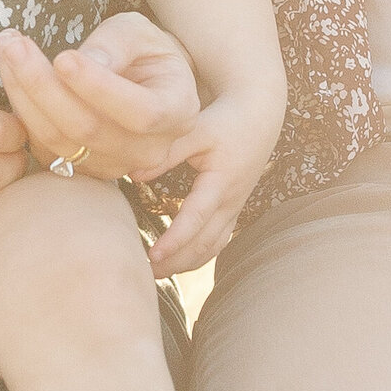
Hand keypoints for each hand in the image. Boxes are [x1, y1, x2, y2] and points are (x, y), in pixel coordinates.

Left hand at [0, 14, 201, 184]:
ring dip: (23, 93)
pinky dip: (20, 108)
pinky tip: (10, 71)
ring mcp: (113, 166)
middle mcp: (148, 150)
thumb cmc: (142, 51)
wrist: (139, 82)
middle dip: (43, 84)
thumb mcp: (138, 32)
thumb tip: (84, 61)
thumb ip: (115, 44)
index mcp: (177, 112)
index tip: (63, 57)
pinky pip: (42, 144)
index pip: (140, 112)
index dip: (98, 88)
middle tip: (12, 43)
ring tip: (5, 47)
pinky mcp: (80, 168)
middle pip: (89, 129)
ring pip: (59, 139)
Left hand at [147, 85, 284, 275]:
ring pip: (213, 247)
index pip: (196, 219)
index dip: (175, 240)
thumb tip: (133, 174)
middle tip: (144, 274)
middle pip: (205, 243)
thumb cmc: (223, 119)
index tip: (152, 256)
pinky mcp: (233, 209)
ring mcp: (234, 208)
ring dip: (186, 263)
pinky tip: (177, 262)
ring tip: (156, 274)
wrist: (258, 115)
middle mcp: (231, 201)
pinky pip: (217, 241)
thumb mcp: (196, 130)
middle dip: (176, 262)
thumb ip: (166, 152)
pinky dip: (198, 255)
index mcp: (222, 183)